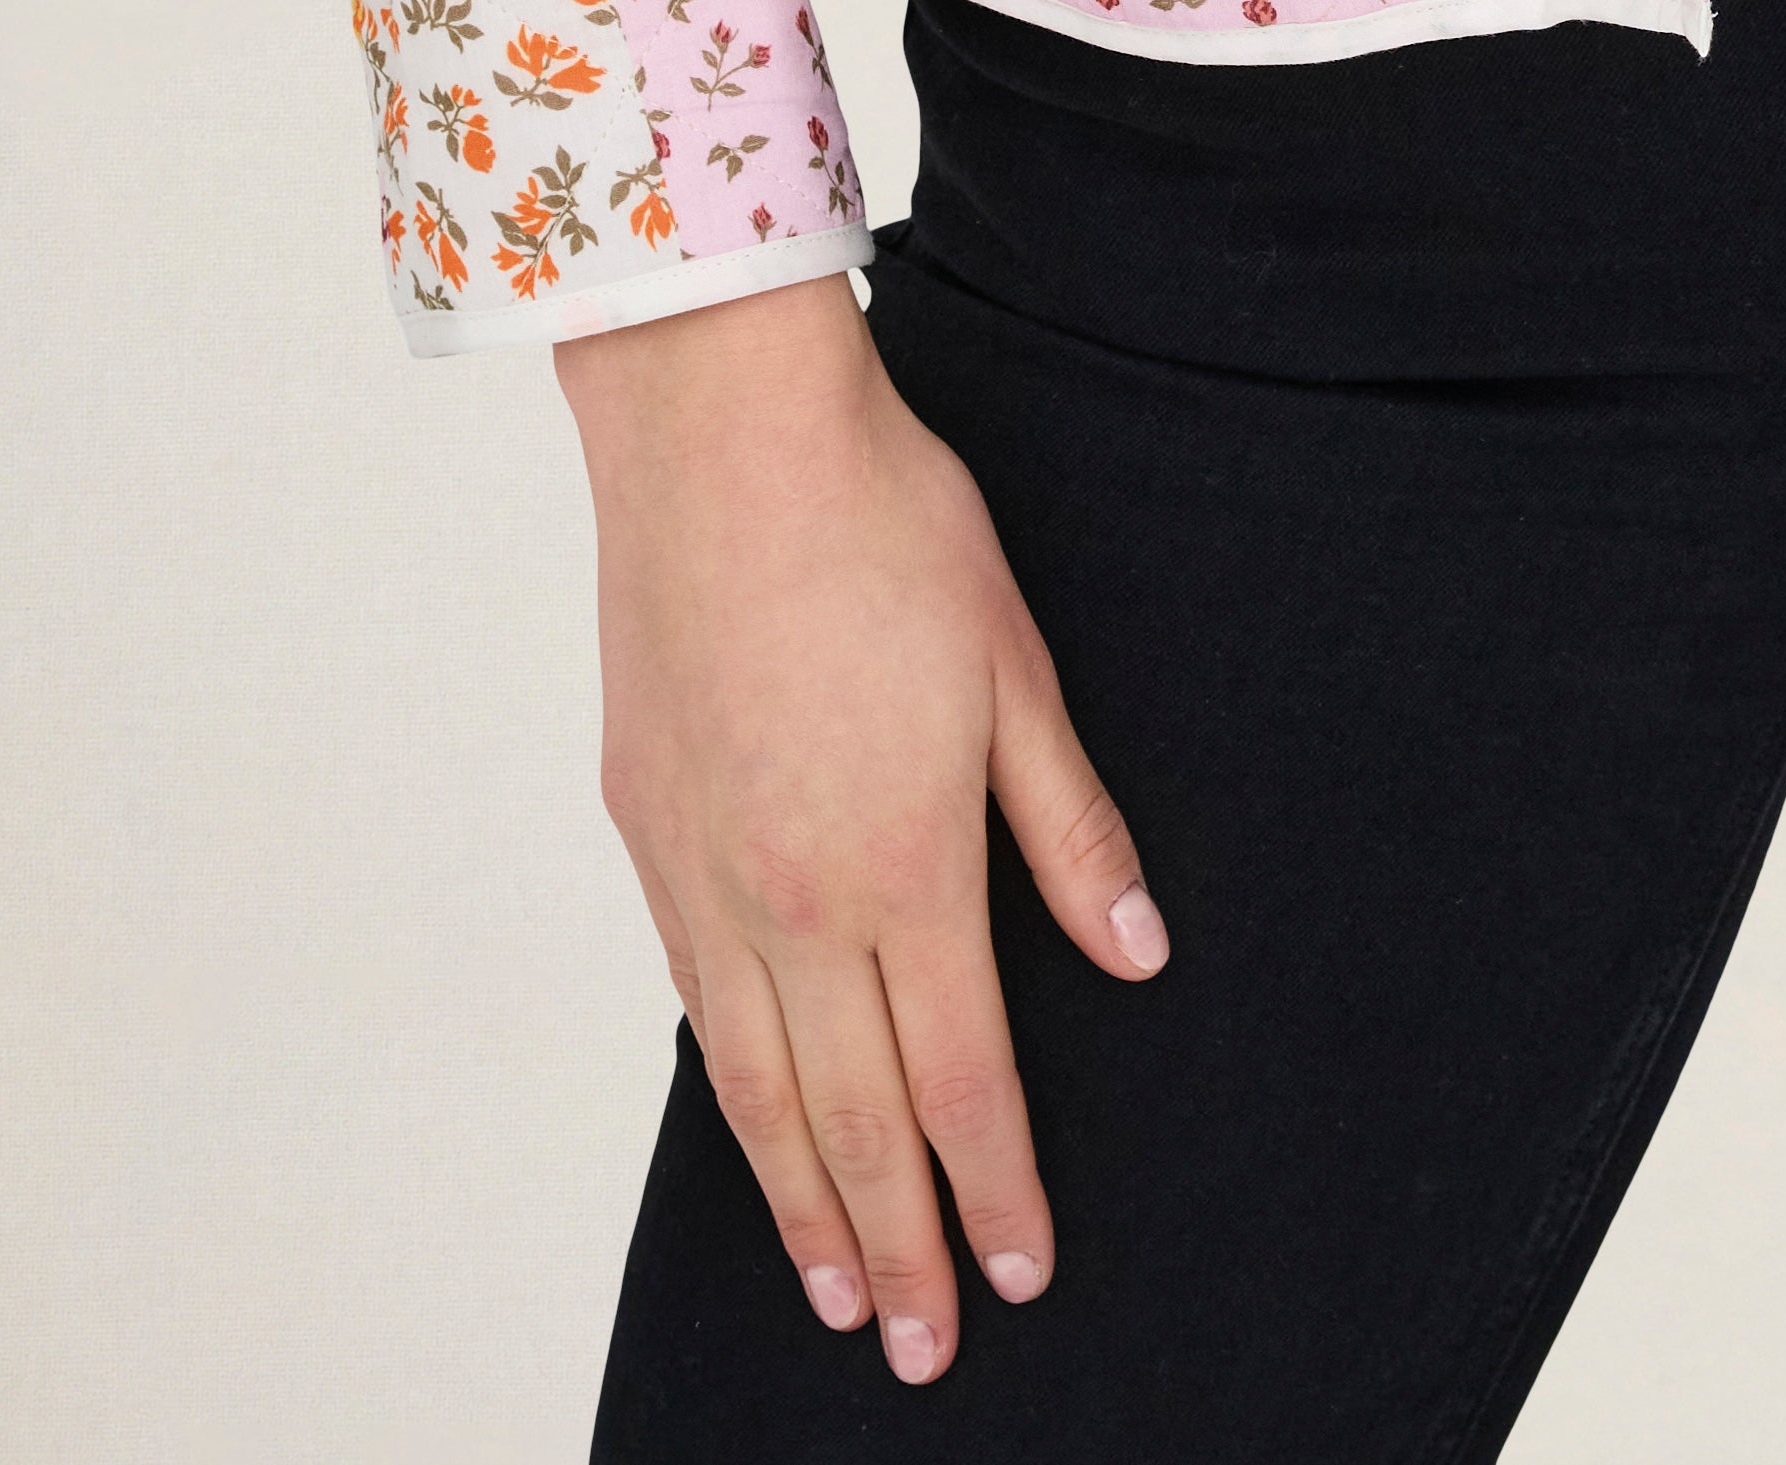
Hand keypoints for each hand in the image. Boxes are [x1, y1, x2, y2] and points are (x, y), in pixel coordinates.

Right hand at [560, 270, 1166, 1383]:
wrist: (721, 435)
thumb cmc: (885, 524)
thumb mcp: (1016, 666)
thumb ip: (1069, 827)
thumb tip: (1136, 950)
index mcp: (900, 863)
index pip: (958, 1079)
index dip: (997, 1187)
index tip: (1023, 1272)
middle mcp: (792, 897)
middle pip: (851, 1119)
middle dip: (898, 1245)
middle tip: (923, 1351)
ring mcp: (706, 871)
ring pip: (758, 1086)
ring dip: (801, 1202)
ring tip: (839, 1292)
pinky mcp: (649, 829)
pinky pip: (698, 1002)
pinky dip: (732, 1093)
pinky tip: (754, 1129)